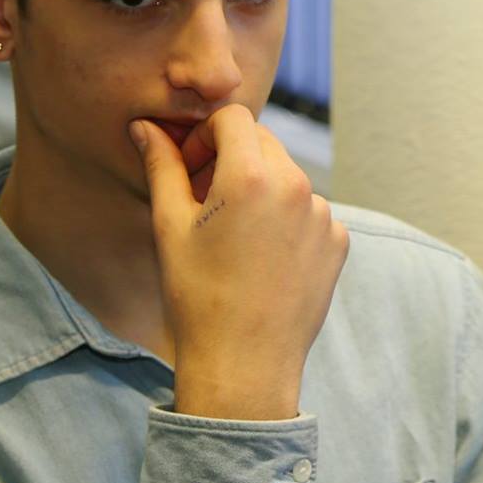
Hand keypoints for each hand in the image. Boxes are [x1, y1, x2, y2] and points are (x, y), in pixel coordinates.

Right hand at [131, 105, 349, 419]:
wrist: (244, 364)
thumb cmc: (197, 297)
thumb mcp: (170, 227)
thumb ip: (162, 167)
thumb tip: (144, 127)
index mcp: (252, 176)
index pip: (233, 117)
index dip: (206, 134)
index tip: (191, 166)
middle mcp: (296, 187)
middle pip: (263, 143)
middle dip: (232, 158)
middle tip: (205, 198)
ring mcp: (323, 215)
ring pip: (287, 178)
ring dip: (261, 190)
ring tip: (233, 237)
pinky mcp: (339, 241)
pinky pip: (309, 212)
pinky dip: (286, 220)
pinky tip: (262, 257)